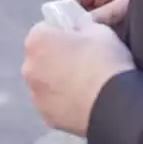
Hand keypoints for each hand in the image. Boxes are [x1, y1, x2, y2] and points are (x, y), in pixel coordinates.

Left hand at [22, 21, 134, 136]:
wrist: (114, 106)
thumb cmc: (104, 61)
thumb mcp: (99, 30)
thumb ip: (82, 26)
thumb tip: (80, 30)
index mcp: (36, 40)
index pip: (45, 29)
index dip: (63, 32)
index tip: (80, 39)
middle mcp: (28, 67)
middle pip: (41, 57)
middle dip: (57, 58)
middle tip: (83, 62)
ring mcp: (35, 95)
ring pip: (45, 82)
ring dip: (58, 81)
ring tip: (86, 85)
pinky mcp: (46, 117)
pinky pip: (53, 104)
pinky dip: (63, 102)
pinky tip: (84, 102)